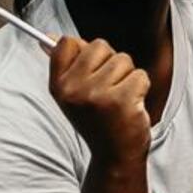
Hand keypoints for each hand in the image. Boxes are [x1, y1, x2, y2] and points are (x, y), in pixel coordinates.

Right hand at [47, 36, 150, 156]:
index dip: (84, 51)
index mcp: (58, 86)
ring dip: (127, 77)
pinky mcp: (122, 101)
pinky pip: (140, 75)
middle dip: (110, 63)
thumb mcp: (73, 94)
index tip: (90, 69)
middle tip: (108, 89)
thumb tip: (51, 37)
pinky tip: (131, 105)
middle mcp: (73, 90)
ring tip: (119, 99)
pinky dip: (141, 88)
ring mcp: (97, 95)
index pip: (67, 43)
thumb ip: (66, 64)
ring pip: (123, 60)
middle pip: (99, 46)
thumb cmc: (98, 119)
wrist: (115, 155)